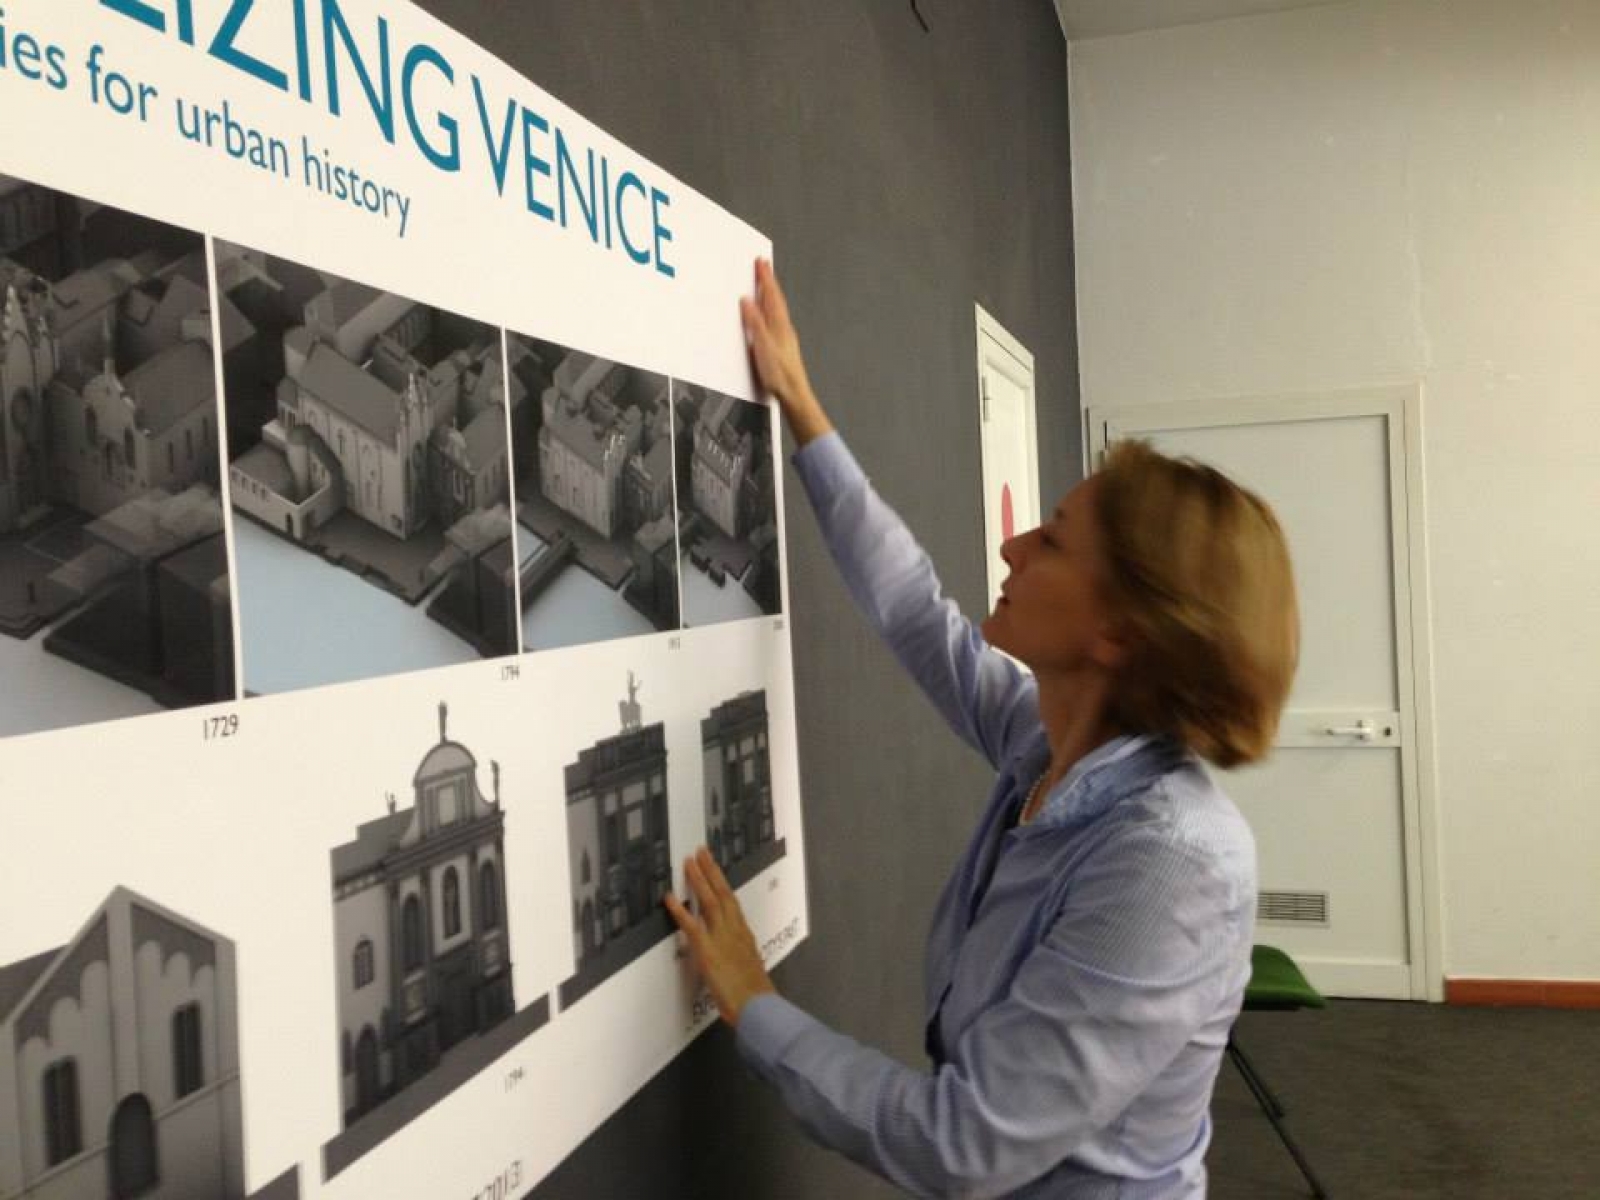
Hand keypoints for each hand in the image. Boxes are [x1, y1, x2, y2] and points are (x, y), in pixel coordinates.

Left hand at [664, 846, 776, 1025]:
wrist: (757, 1007)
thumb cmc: (755, 994)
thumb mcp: (751, 968)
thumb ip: (741, 955)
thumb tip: (735, 952)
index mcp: (744, 934)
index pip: (732, 902)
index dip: (722, 883)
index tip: (714, 868)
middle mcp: (735, 930)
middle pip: (722, 893)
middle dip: (711, 871)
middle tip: (701, 852)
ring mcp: (721, 938)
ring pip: (709, 901)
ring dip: (698, 880)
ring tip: (688, 862)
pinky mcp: (707, 950)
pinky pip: (691, 925)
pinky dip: (679, 910)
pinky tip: (669, 898)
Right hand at [740, 258, 832, 445]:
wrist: (794, 393)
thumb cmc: (779, 373)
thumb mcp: (763, 345)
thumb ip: (755, 322)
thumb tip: (747, 301)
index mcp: (779, 324)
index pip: (771, 295)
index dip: (766, 278)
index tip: (761, 262)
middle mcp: (784, 328)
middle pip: (775, 299)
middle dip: (768, 282)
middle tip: (763, 266)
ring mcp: (784, 337)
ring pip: (776, 309)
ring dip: (770, 294)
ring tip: (765, 284)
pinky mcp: (782, 346)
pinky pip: (775, 320)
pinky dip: (770, 310)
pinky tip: (767, 315)